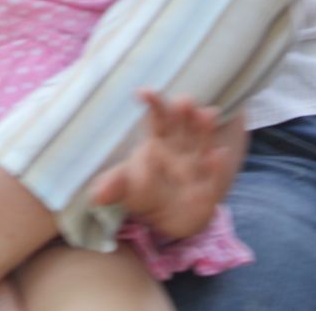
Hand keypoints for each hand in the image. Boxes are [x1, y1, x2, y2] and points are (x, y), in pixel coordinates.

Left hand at [91, 89, 245, 236]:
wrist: (171, 222)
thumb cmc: (147, 195)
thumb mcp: (128, 190)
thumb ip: (115, 187)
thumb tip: (97, 195)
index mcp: (159, 142)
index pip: (157, 118)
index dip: (153, 103)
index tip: (143, 92)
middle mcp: (181, 148)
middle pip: (183, 125)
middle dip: (184, 111)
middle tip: (184, 100)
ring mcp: (197, 166)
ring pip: (202, 143)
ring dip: (204, 130)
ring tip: (207, 114)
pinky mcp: (209, 189)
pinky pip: (214, 177)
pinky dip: (216, 167)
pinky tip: (218, 155)